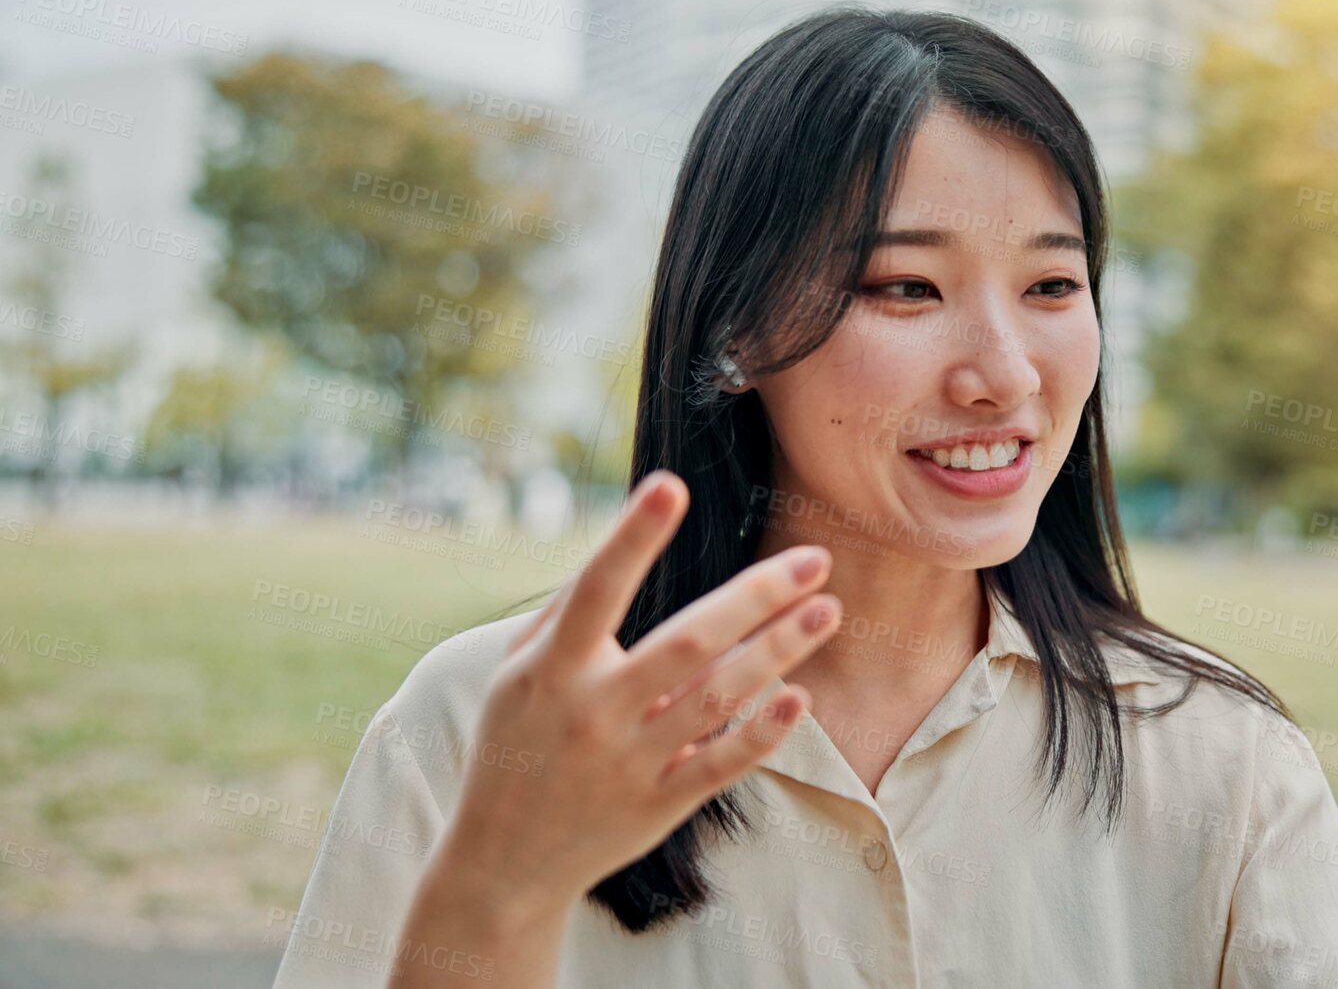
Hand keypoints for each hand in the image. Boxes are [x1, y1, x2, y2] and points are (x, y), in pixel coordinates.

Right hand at [425, 470, 841, 928]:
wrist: (501, 863)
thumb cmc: (515, 745)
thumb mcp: (514, 676)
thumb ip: (563, 614)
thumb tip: (617, 542)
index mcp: (550, 669)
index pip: (596, 591)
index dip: (631, 537)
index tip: (671, 485)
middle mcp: (592, 712)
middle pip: (687, 643)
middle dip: (756, 596)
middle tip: (816, 560)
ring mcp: (628, 763)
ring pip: (716, 699)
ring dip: (779, 652)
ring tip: (827, 610)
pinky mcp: (657, 806)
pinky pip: (721, 765)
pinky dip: (763, 733)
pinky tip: (800, 696)